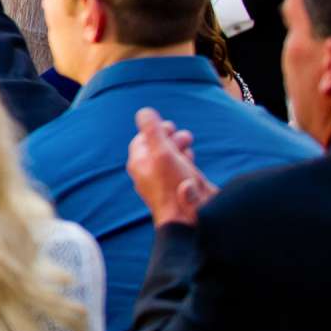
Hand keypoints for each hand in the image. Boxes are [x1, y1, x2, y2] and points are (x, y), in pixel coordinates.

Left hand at [127, 108, 214, 227]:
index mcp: (139, 164)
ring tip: (189, 142)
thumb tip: (143, 112)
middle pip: (156, 149)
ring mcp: (164, 184)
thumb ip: (153, 131)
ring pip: (169, 159)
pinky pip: (178, 171)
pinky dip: (184, 160)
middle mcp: (148, 175)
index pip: (141, 141)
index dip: (154, 129)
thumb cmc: (173, 186)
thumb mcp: (163, 153)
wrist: (189, 219)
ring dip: (178, 147)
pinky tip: (191, 157)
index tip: (169, 125)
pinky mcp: (179, 191)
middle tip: (183, 134)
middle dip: (169, 137)